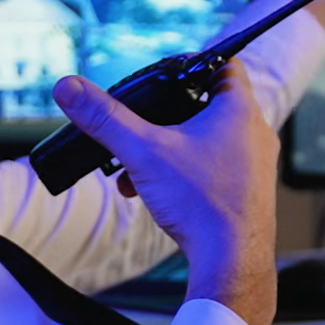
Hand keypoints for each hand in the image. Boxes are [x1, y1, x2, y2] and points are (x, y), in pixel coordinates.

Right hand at [54, 61, 278, 324]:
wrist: (230, 261)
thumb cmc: (201, 204)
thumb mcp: (143, 152)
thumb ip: (105, 118)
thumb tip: (69, 88)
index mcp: (240, 110)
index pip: (224, 63)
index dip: (191, 64)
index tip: (163, 76)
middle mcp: (255, 134)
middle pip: (207, 104)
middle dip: (166, 116)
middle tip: (139, 125)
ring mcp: (254, 165)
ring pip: (206, 140)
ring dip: (169, 149)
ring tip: (136, 167)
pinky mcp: (247, 192)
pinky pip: (213, 168)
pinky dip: (182, 172)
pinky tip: (152, 192)